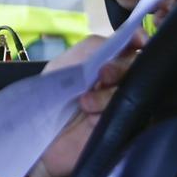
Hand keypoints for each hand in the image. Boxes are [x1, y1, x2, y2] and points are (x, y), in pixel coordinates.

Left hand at [36, 31, 146, 176]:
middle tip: (102, 76)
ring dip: (109, 94)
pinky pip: (132, 115)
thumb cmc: (48, 100)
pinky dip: (112, 112)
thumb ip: (93, 48)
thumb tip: (129, 36)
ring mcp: (122, 105)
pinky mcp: (124, 127)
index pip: (131, 46)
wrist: (38, 140)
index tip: (137, 41)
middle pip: (138, 66)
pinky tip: (94, 117)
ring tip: (85, 104)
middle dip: (121, 67)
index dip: (138, 40)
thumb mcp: (64, 66)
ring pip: (135, 90)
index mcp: (104, 63)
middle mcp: (118, 82)